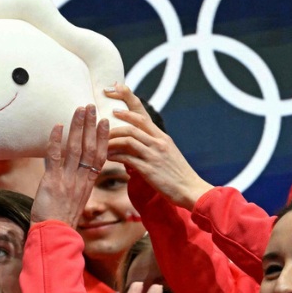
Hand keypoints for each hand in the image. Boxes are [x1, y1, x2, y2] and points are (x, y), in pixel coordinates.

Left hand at [30, 105, 108, 225]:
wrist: (54, 235)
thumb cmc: (61, 220)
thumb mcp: (76, 201)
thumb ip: (78, 185)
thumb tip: (78, 174)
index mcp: (88, 183)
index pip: (99, 155)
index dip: (103, 137)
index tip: (106, 122)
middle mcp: (80, 179)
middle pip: (89, 147)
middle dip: (91, 125)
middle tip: (92, 107)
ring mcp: (67, 179)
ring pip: (74, 148)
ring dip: (77, 127)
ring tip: (79, 110)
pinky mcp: (52, 181)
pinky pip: (54, 157)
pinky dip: (55, 141)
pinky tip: (57, 126)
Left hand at [104, 84, 210, 209]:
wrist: (190, 190)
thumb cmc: (177, 175)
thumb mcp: (167, 154)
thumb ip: (153, 145)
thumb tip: (134, 143)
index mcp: (162, 137)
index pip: (143, 115)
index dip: (127, 105)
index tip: (114, 103)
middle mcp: (158, 142)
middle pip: (134, 124)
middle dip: (115, 121)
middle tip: (101, 121)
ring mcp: (154, 155)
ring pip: (129, 139)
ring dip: (112, 139)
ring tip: (101, 141)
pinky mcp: (149, 170)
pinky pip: (127, 158)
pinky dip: (115, 156)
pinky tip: (106, 157)